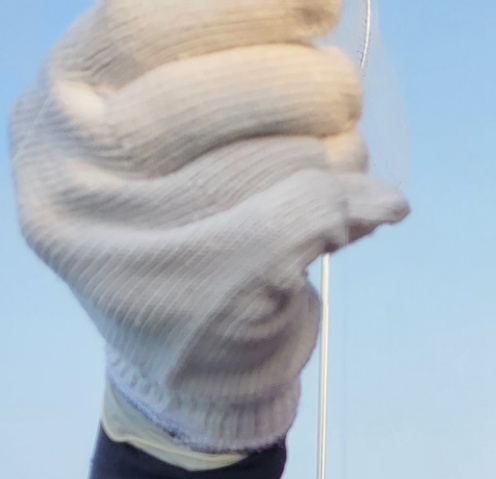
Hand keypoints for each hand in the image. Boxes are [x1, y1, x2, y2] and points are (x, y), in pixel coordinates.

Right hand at [10, 0, 408, 453]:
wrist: (192, 370)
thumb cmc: (187, 227)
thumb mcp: (162, 139)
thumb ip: (201, 72)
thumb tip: (305, 12)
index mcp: (62, 102)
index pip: (144, 23)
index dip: (243, 8)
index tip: (317, 5)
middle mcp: (75, 171)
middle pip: (215, 94)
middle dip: (307, 82)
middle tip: (342, 89)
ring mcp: (132, 245)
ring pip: (277, 163)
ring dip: (339, 154)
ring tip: (347, 159)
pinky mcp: (206, 300)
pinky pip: (307, 224)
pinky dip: (358, 208)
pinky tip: (379, 206)